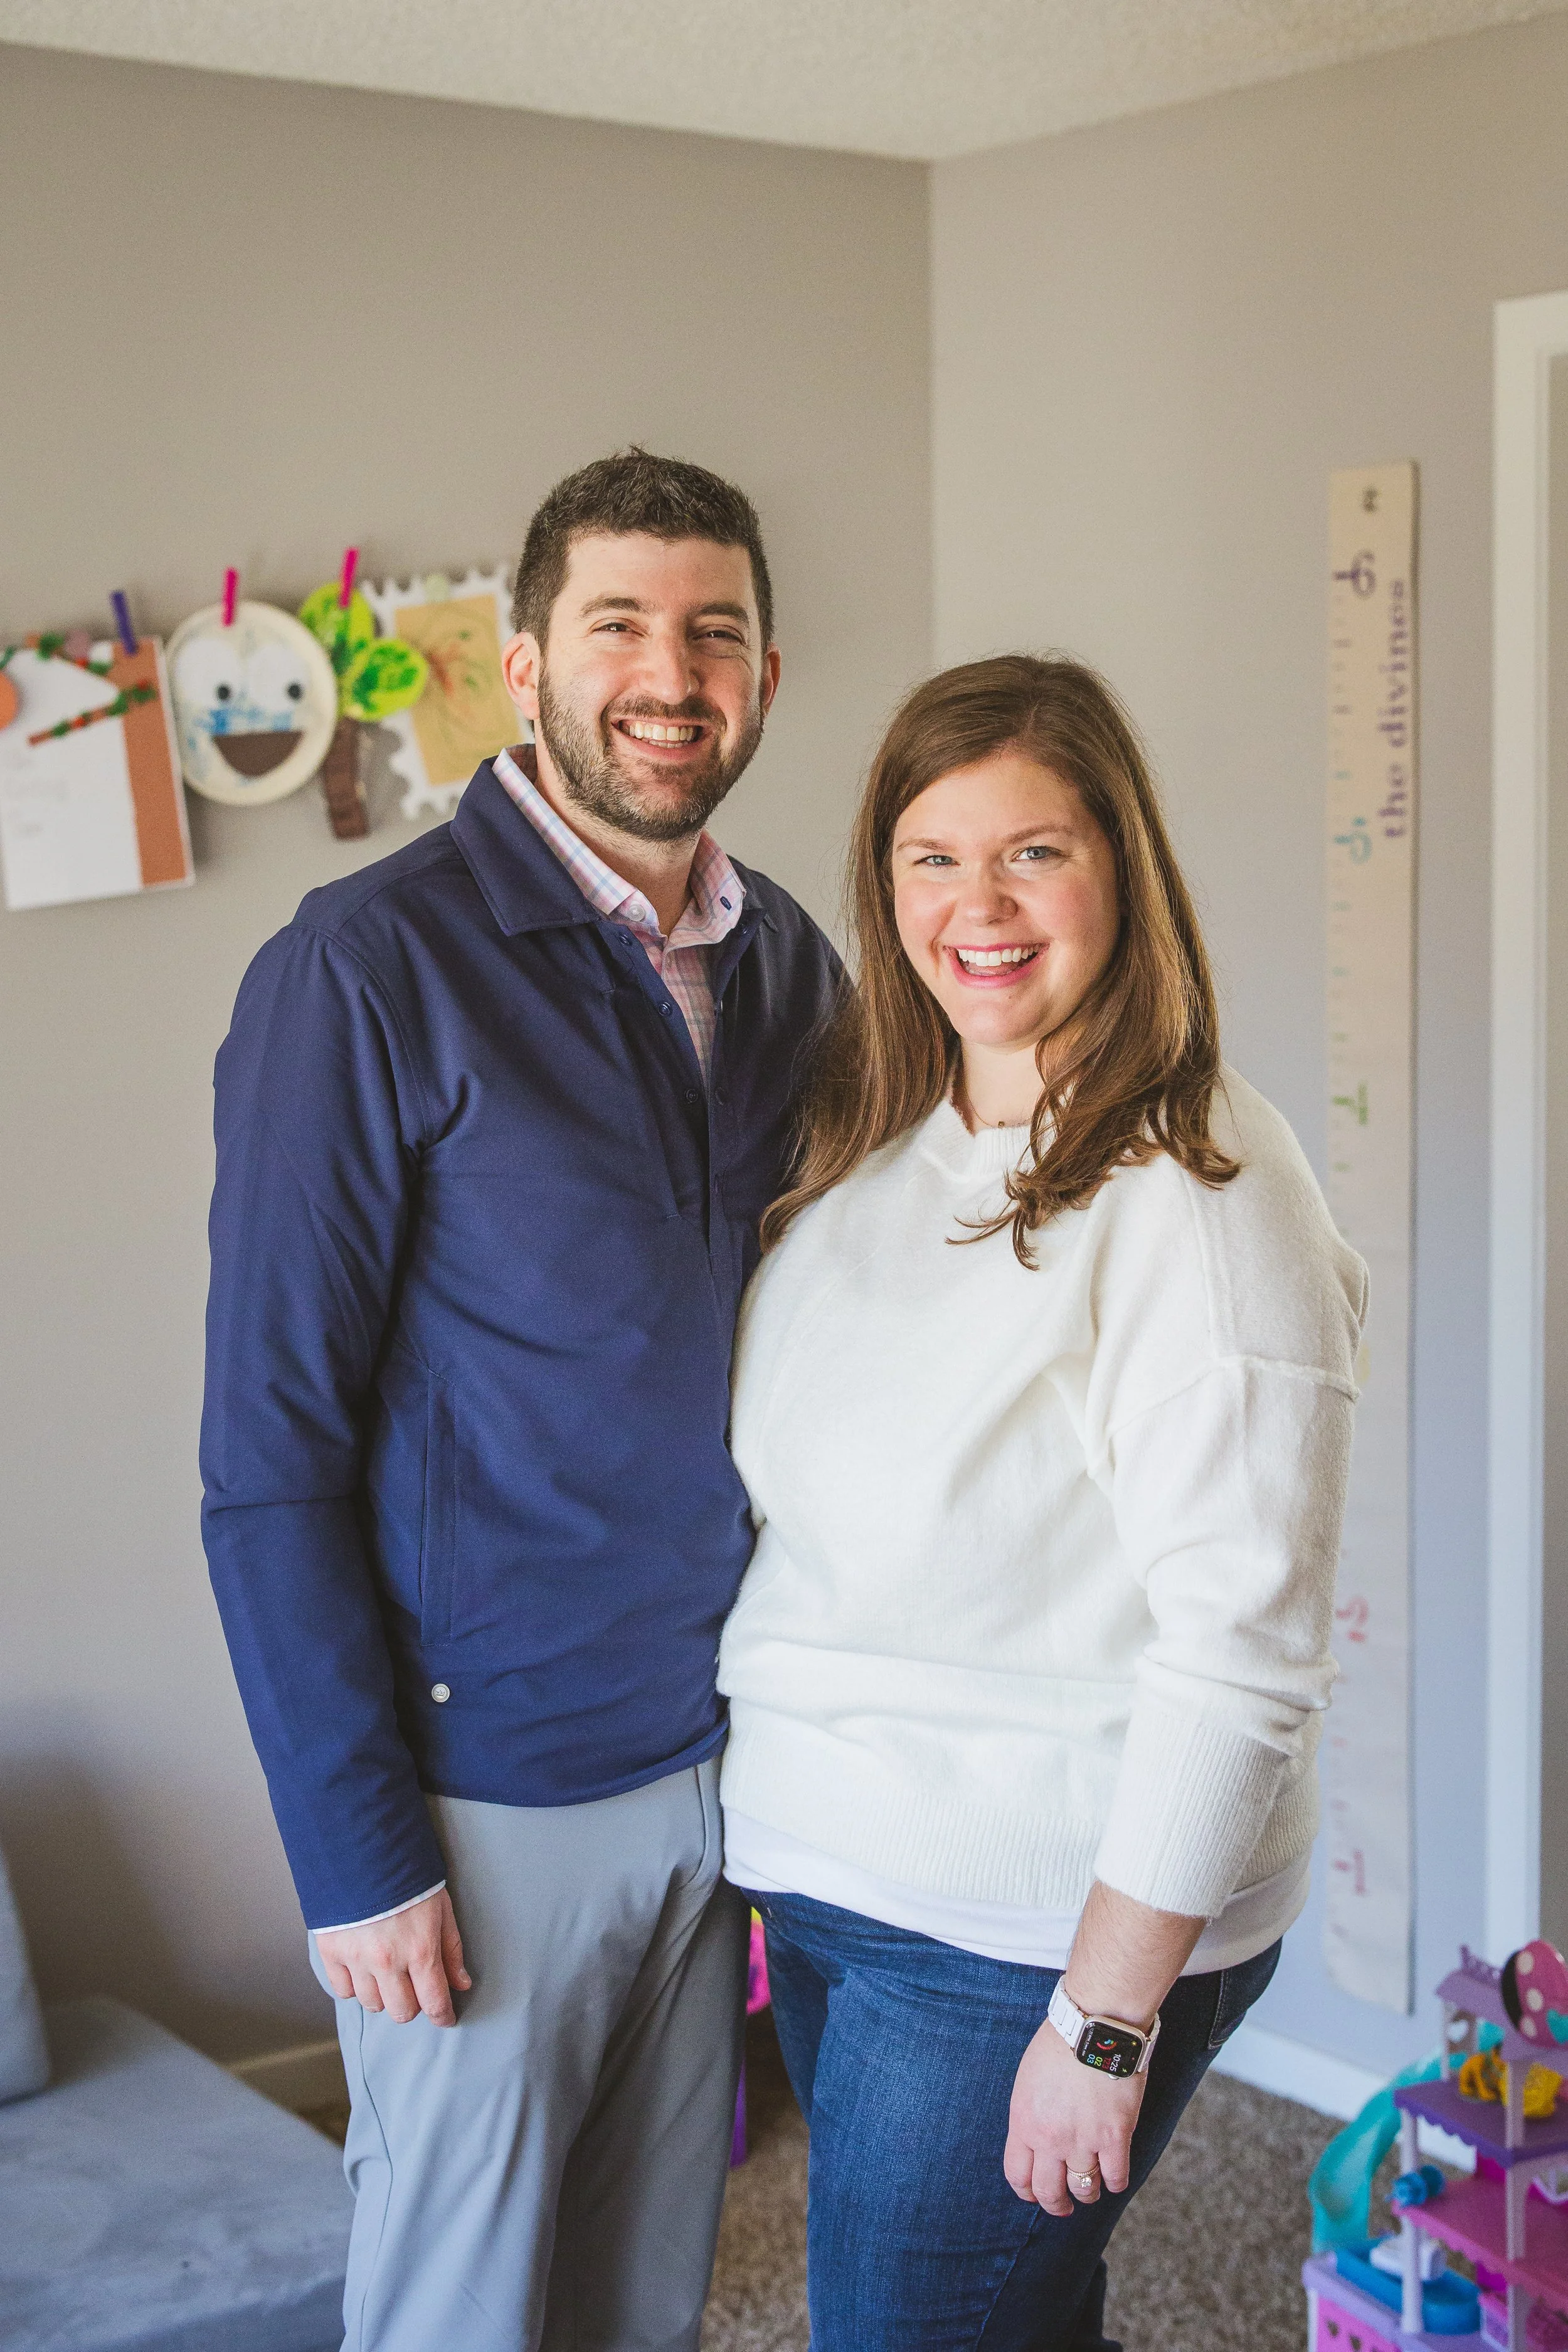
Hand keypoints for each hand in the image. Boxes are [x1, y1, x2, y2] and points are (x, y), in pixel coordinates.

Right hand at [316, 1889, 469, 2026]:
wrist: (363, 1849)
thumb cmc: (408, 1876)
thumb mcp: (441, 1908)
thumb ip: (450, 1950)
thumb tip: (461, 1983)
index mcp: (420, 1951)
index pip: (434, 2002)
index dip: (442, 2016)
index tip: (445, 2018)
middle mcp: (388, 1962)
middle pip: (402, 2012)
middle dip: (413, 2005)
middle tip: (414, 1988)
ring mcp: (357, 1960)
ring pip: (373, 2004)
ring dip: (384, 1995)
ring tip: (388, 1973)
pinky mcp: (332, 1953)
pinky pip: (344, 1991)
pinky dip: (355, 1986)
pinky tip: (363, 1970)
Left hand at [1003, 2011, 1145, 2214]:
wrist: (1095, 2025)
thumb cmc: (1059, 2043)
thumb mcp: (1028, 2080)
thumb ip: (1030, 2114)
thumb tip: (1035, 2138)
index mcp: (1024, 2122)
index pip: (1017, 2175)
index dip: (1027, 2192)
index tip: (1035, 2194)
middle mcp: (1050, 2138)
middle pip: (1048, 2192)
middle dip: (1056, 2206)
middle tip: (1063, 2207)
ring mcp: (1083, 2141)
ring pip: (1084, 2189)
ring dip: (1087, 2194)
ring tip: (1091, 2189)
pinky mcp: (1114, 2137)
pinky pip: (1115, 2177)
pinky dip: (1115, 2183)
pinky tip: (1114, 2176)